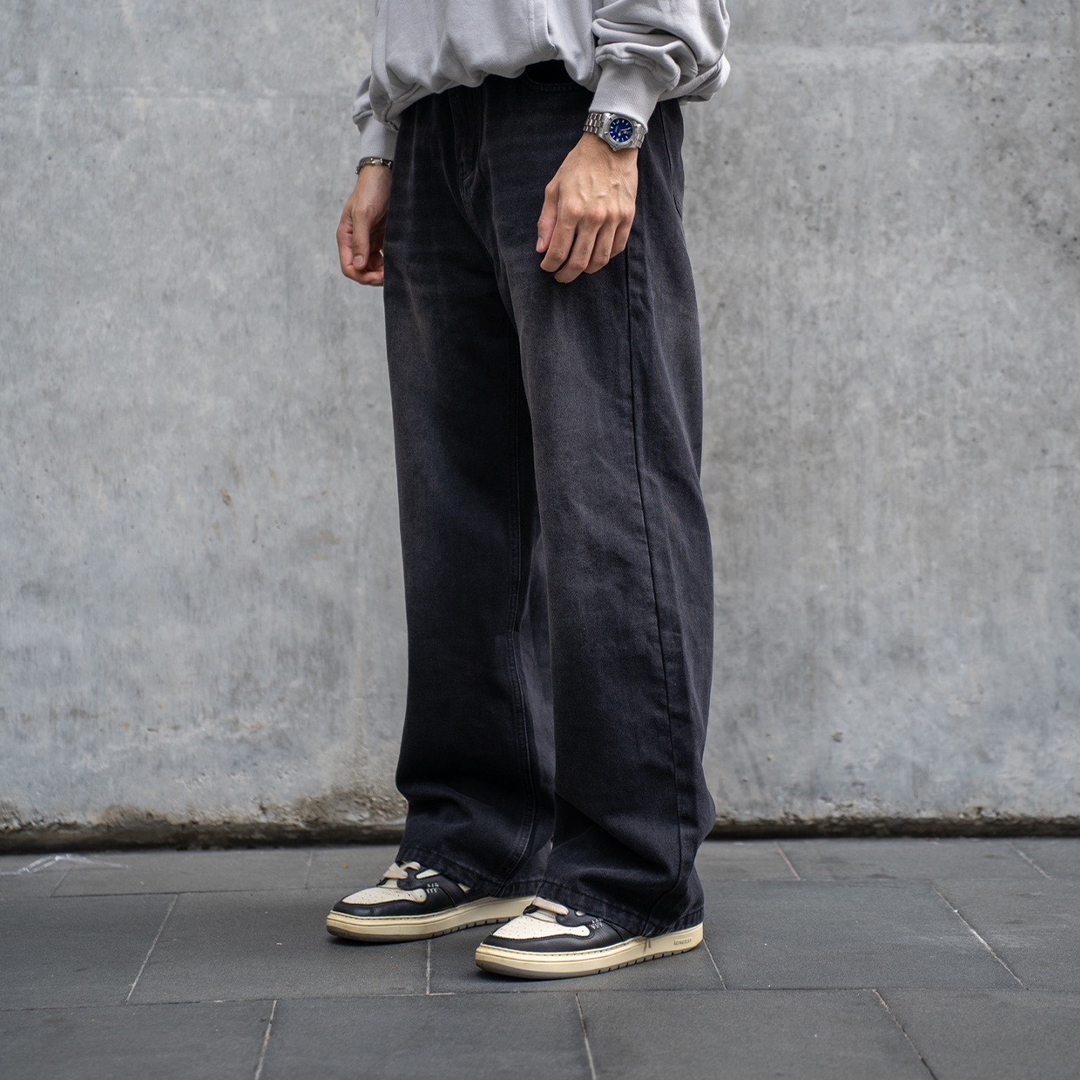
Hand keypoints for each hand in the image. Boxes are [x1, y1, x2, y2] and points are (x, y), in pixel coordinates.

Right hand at [337, 165, 392, 286]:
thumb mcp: (363, 215)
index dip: (363, 276)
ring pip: (373, 266)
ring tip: (395, 269)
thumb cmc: (370, 190)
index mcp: (346, 237)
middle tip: (390, 275)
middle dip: (374, 276)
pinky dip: (389, 262)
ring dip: (382, 271)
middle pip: (361, 270)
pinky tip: (397, 261)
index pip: (349, 267)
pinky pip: (383, 256)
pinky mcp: (381, 237)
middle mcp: (356, 241)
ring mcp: (368, 240)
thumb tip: (358, 265)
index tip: (379, 276)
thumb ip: (360, 241)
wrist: (385, 174)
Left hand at [536, 133, 637, 282]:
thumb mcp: (554, 188)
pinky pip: (617, 248)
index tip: (547, 268)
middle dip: (566, 275)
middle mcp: (593, 217)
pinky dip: (605, 257)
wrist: (610, 145)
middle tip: (560, 277)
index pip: (558, 251)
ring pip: (600, 259)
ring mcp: (613, 218)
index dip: (550, 265)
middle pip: (579, 261)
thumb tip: (542, 248)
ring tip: (578, 268)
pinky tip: (596, 255)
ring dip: (586, 270)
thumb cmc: (578, 166)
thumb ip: (547, 220)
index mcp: (571, 210)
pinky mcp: (627, 216)